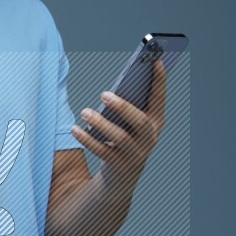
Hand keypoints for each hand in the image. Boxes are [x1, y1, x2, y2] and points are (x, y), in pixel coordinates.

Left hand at [72, 58, 166, 195]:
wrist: (122, 174)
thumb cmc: (124, 137)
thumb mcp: (128, 122)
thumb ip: (126, 106)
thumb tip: (109, 91)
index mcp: (155, 122)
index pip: (159, 99)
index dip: (159, 80)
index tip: (155, 60)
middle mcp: (149, 137)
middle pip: (139, 121)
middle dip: (122, 106)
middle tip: (103, 94)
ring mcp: (136, 153)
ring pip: (120, 137)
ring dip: (100, 123)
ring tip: (84, 112)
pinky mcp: (119, 165)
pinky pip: (102, 151)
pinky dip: (87, 139)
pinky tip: (75, 129)